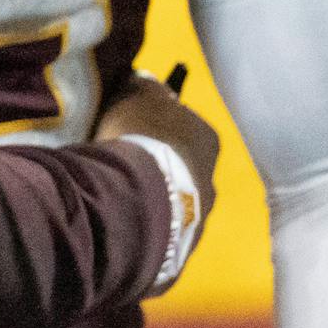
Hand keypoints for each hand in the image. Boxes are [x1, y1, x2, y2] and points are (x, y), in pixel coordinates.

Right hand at [94, 69, 218, 243]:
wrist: (138, 198)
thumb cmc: (140, 138)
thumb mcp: (137, 96)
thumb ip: (142, 85)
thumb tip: (142, 76)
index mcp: (206, 139)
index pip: (183, 128)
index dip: (155, 129)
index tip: (129, 132)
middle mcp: (211, 178)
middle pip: (181, 168)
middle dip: (155, 167)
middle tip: (121, 167)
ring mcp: (199, 218)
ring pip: (171, 203)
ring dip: (149, 199)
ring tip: (116, 199)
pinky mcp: (179, 250)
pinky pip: (158, 231)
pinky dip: (141, 226)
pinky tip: (118, 222)